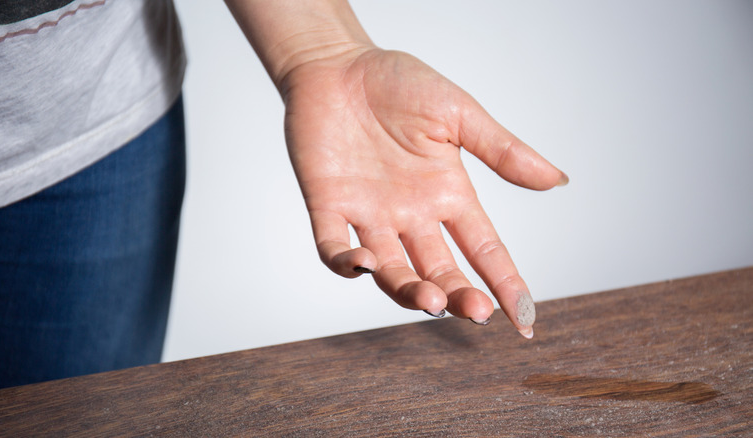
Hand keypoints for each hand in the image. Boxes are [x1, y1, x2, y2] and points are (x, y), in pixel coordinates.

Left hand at [281, 48, 566, 336]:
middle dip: (459, 295)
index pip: (485, 249)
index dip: (506, 284)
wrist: (337, 64)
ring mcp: (369, 214)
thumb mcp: (458, 114)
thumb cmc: (398, 83)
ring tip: (429, 299)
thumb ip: (501, 150)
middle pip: (441, 270)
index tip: (526, 319)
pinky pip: (332, 248)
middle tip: (476, 311)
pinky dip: (345, 264)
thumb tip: (558, 179)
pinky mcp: (328, 205)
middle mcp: (412, 214)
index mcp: (448, 194)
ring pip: (391, 270)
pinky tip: (364, 265)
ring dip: (409, 290)